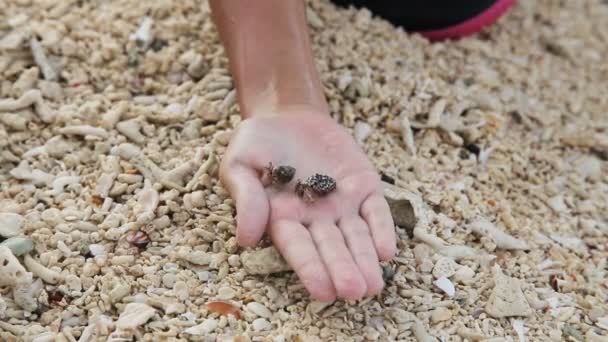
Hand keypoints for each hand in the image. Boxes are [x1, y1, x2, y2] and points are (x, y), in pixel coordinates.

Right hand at [219, 108, 396, 301]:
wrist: (288, 115)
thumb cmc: (258, 143)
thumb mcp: (240, 163)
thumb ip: (245, 197)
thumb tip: (245, 238)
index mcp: (282, 218)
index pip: (298, 248)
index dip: (310, 269)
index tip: (322, 292)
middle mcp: (315, 218)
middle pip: (331, 247)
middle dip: (343, 270)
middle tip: (355, 292)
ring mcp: (342, 204)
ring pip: (356, 236)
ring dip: (365, 259)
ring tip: (374, 285)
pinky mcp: (363, 187)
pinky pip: (376, 211)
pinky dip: (382, 229)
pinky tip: (387, 251)